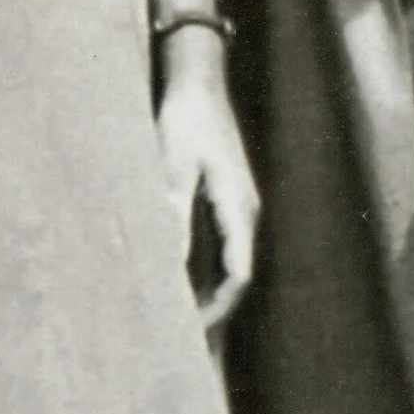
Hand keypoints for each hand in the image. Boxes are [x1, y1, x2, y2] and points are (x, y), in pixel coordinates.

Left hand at [157, 48, 260, 329]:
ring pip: (231, 260)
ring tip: (179, 316)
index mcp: (238, 205)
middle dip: (214, 307)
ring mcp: (239, 202)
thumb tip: (168, 260)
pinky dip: (206, 267)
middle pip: (238, 273)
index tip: (191, 332)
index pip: (238, 273)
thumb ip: (172, 210)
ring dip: (209, 289)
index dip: (217, 307)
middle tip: (181, 337)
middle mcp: (246, 208)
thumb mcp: (173, 162)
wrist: (198, 76)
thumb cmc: (185, 115)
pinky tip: (179, 276)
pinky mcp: (226, 195)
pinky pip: (224, 243)